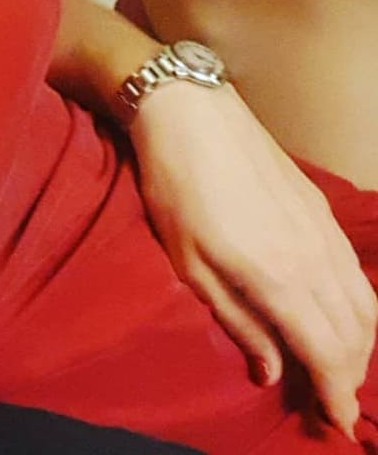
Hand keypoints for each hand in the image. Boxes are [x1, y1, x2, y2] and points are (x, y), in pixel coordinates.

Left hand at [128, 81, 377, 441]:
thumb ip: (236, 318)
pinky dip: (358, 305)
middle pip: (356, 333)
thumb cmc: (175, 186)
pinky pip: (355, 270)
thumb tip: (272, 370)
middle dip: (351, 375)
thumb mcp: (188, 261)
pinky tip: (340, 312)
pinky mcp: (319, 205)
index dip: (336, 393)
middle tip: (334, 402)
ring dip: (360, 342)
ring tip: (339, 366)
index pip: (327, 352)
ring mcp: (323, 228)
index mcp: (280, 277)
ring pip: (365, 302)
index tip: (336, 423)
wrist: (189, 110)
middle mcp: (315, 257)